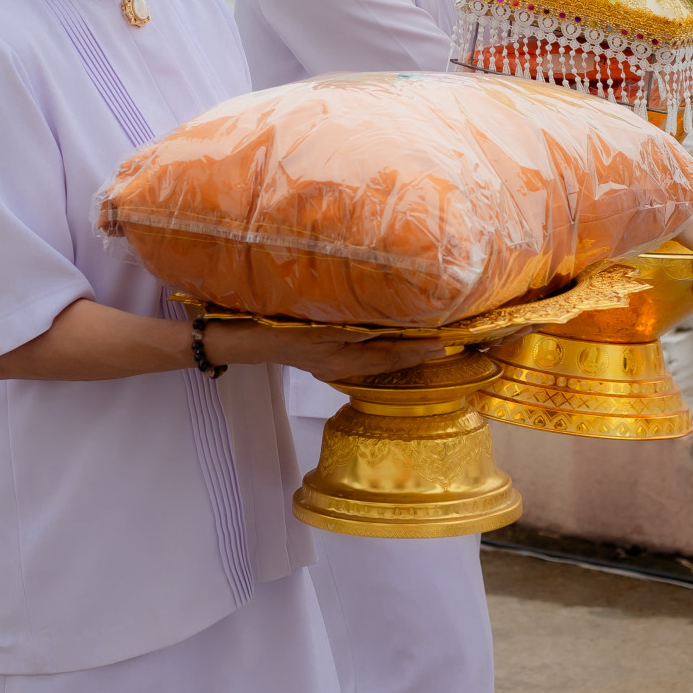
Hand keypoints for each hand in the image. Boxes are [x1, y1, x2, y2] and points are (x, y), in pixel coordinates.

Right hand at [205, 321, 453, 382]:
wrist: (248, 338)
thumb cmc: (281, 330)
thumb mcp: (319, 328)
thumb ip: (354, 328)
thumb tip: (388, 326)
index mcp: (344, 362)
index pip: (390, 357)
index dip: (417, 351)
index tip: (443, 344)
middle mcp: (343, 366)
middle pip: (387, 361)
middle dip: (414, 353)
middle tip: (444, 343)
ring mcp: (334, 362)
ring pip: (377, 358)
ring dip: (401, 349)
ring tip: (427, 340)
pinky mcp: (327, 354)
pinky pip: (363, 352)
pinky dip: (381, 345)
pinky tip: (389, 336)